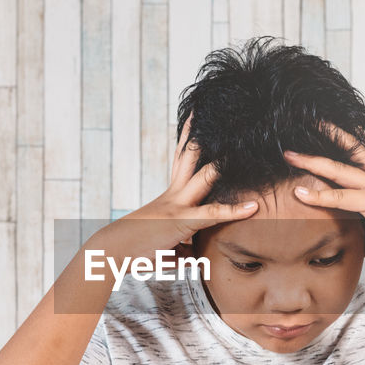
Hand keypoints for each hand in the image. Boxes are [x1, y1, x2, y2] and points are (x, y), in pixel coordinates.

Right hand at [90, 123, 257, 258]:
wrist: (110, 253)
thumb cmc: (135, 251)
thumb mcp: (164, 245)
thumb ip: (183, 246)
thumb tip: (194, 256)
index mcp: (170, 196)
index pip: (181, 159)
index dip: (189, 138)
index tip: (198, 119)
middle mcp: (173, 195)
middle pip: (188, 155)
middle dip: (199, 133)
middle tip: (210, 109)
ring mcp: (177, 205)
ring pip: (203, 177)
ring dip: (222, 164)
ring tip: (243, 145)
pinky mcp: (181, 221)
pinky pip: (212, 214)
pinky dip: (234, 211)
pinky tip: (253, 207)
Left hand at [283, 124, 364, 273]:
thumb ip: (359, 230)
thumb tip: (346, 238)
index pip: (358, 154)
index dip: (340, 140)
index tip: (321, 128)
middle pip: (346, 152)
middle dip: (320, 141)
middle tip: (297, 134)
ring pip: (339, 169)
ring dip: (312, 162)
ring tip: (289, 155)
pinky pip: (341, 197)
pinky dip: (319, 196)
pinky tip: (300, 194)